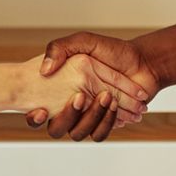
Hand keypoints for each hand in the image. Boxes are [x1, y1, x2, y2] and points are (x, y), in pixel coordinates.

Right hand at [17, 53, 148, 139]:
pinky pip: (99, 134)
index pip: (38, 110)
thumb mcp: (84, 41)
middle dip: (67, 116)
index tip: (40, 109)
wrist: (142, 63)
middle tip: (81, 97)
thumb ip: (60, 48)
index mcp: (60, 90)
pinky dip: (108, 122)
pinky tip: (116, 106)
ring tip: (107, 97)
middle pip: (57, 127)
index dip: (34, 117)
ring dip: (91, 117)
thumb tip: (44, 70)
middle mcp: (70, 107)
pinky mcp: (104, 125)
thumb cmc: (112, 51)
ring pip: (78, 133)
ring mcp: (87, 117)